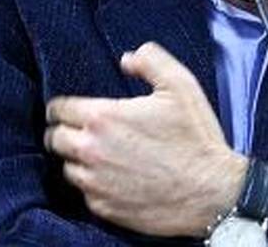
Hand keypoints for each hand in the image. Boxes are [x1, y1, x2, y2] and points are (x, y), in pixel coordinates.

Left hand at [44, 41, 246, 236]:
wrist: (213, 192)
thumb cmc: (196, 138)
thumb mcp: (180, 85)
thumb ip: (150, 60)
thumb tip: (126, 59)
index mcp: (102, 118)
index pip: (57, 109)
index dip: (63, 106)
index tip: (72, 109)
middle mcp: (91, 151)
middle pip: (54, 139)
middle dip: (64, 131)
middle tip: (83, 131)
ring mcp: (96, 183)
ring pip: (67, 167)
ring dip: (78, 160)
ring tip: (100, 155)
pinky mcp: (104, 208)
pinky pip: (85, 193)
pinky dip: (94, 184)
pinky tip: (114, 177)